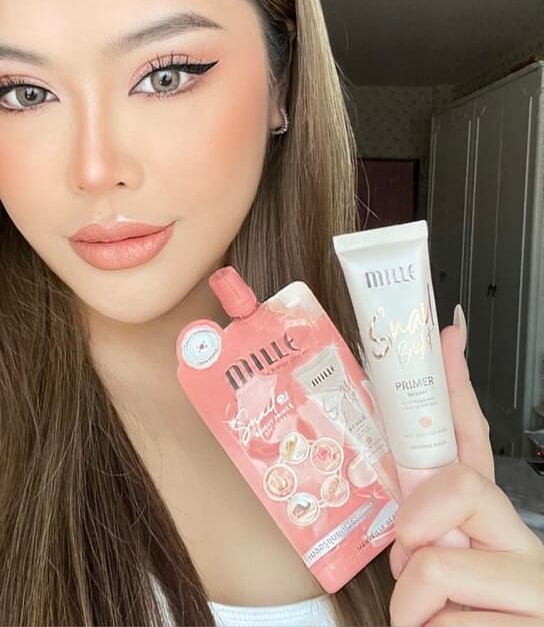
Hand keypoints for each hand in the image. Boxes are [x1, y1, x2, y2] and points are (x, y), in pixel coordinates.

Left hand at [387, 309, 543, 626]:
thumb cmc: (460, 621)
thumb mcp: (439, 574)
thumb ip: (427, 534)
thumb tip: (403, 526)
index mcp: (496, 527)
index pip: (475, 442)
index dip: (458, 386)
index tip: (448, 335)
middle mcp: (525, 546)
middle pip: (461, 486)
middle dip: (414, 530)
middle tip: (410, 568)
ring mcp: (536, 587)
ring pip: (436, 566)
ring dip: (411, 606)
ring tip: (428, 623)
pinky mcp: (532, 623)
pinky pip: (444, 622)